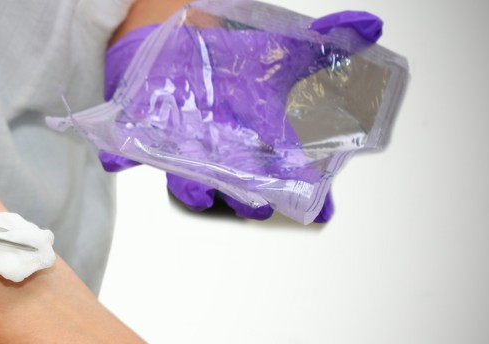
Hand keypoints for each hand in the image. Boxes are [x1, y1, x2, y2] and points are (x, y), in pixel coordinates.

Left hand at [101, 10, 382, 221]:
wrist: (175, 47)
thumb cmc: (228, 58)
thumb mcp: (279, 47)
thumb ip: (324, 38)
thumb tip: (371, 24)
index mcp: (256, 134)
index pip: (290, 171)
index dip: (309, 194)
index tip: (323, 211)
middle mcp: (222, 147)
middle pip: (239, 184)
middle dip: (247, 197)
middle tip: (255, 205)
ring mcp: (182, 145)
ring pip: (188, 177)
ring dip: (193, 187)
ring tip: (200, 193)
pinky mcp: (143, 133)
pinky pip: (127, 152)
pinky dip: (120, 157)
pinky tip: (117, 160)